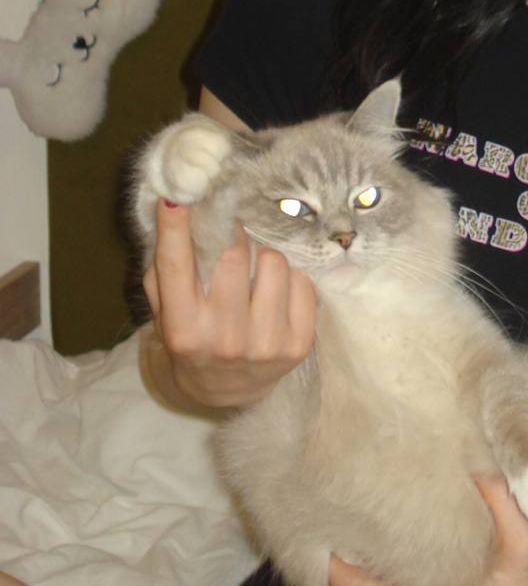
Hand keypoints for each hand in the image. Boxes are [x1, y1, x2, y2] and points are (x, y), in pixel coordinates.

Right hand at [142, 199, 315, 408]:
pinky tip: (277, 291)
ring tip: (256, 271)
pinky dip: (290, 276)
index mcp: (183, 328)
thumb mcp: (167, 310)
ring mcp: (264, 344)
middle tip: (232, 235)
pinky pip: (302, 280)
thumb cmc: (194, 336)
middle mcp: (223, 339)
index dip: (175, 226)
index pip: (176, 266)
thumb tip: (176, 207)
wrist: (228, 391)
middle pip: (233, 256)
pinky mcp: (298, 345)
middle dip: (232, 236)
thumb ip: (166, 266)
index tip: (177, 194)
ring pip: (273, 262)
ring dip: (265, 256)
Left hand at [328, 475, 527, 585]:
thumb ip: (502, 502)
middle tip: (343, 526)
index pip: (353, 575)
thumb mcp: (524, 548)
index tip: (337, 514)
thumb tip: (479, 463)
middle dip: (339, 562)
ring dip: (359, 585)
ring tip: (359, 551)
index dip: (338, 546)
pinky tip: (392, 584)